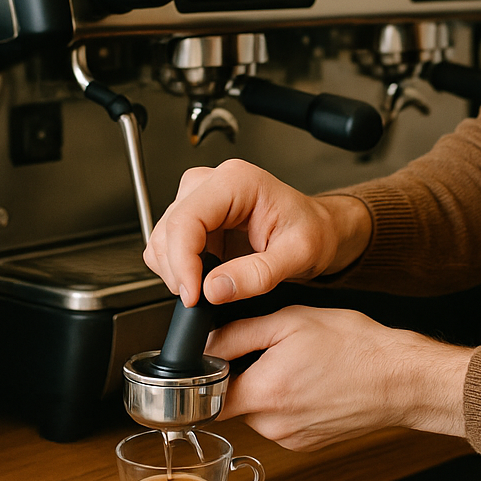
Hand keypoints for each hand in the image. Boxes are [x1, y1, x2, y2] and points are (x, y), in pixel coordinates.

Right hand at [143, 159, 372, 306]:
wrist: (318, 229)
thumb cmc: (313, 231)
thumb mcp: (298, 256)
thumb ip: (258, 275)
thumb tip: (213, 289)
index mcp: (237, 181)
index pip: (186, 220)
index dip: (181, 262)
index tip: (193, 295)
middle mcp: (213, 183)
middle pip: (168, 229)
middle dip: (179, 271)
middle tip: (203, 298)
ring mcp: (200, 198)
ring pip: (162, 239)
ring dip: (177, 271)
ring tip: (213, 284)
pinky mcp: (195, 218)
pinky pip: (169, 246)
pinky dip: (180, 268)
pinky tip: (208, 275)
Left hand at [207, 306, 470, 449]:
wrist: (400, 379)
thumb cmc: (356, 347)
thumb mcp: (291, 321)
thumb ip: (239, 333)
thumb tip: (207, 342)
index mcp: (265, 392)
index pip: (207, 397)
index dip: (207, 375)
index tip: (218, 359)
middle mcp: (274, 425)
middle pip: (234, 403)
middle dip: (244, 377)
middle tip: (273, 352)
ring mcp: (291, 438)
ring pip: (258, 413)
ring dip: (268, 390)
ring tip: (299, 366)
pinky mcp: (307, 443)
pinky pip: (281, 423)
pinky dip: (288, 404)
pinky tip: (312, 383)